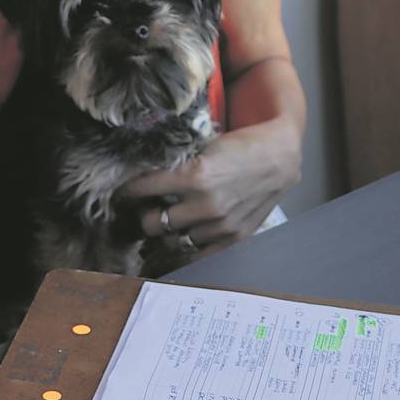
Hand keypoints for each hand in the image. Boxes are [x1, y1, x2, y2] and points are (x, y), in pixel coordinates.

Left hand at [120, 122, 300, 255]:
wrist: (279, 156)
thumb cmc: (239, 146)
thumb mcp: (202, 147)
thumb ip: (175, 164)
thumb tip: (141, 175)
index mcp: (194, 175)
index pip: (142, 189)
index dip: (126, 191)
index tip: (120, 192)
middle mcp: (206, 204)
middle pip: (153, 223)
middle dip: (144, 214)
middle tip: (143, 207)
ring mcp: (221, 225)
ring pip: (174, 238)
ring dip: (168, 230)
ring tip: (166, 218)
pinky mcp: (234, 238)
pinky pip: (199, 254)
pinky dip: (188, 245)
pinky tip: (182, 236)